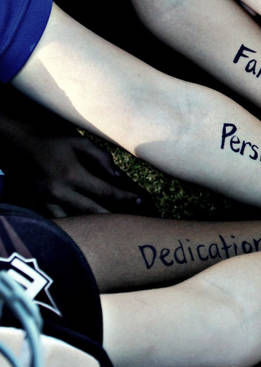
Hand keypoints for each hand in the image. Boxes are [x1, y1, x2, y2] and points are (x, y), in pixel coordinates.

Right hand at [12, 133, 140, 216]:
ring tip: (109, 228)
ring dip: (91, 225)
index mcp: (72, 174)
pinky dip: (71, 223)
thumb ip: (101, 158)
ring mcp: (45, 200)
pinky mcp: (35, 202)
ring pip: (74, 221)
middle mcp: (59, 191)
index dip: (125, 198)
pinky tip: (84, 226)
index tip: (140, 201)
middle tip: (130, 221)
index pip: (106, 192)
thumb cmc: (51, 138)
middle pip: (92, 212)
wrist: (15, 140)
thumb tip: (118, 176)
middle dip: (113, 217)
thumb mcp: (79, 141)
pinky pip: (56, 219)